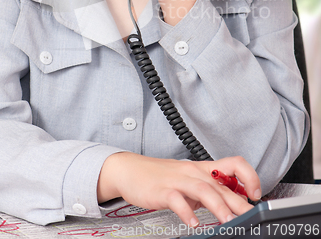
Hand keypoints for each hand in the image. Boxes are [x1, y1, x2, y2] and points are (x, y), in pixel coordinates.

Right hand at [97, 153, 261, 226]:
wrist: (131, 170)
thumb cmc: (161, 176)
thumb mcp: (189, 181)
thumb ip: (210, 190)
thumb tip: (234, 204)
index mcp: (203, 169)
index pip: (233, 164)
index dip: (248, 176)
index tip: (256, 193)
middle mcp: (193, 172)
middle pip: (221, 183)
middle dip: (238, 201)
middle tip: (251, 216)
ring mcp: (178, 180)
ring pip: (202, 189)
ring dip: (217, 205)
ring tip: (227, 221)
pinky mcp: (162, 190)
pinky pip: (176, 200)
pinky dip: (186, 212)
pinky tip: (192, 224)